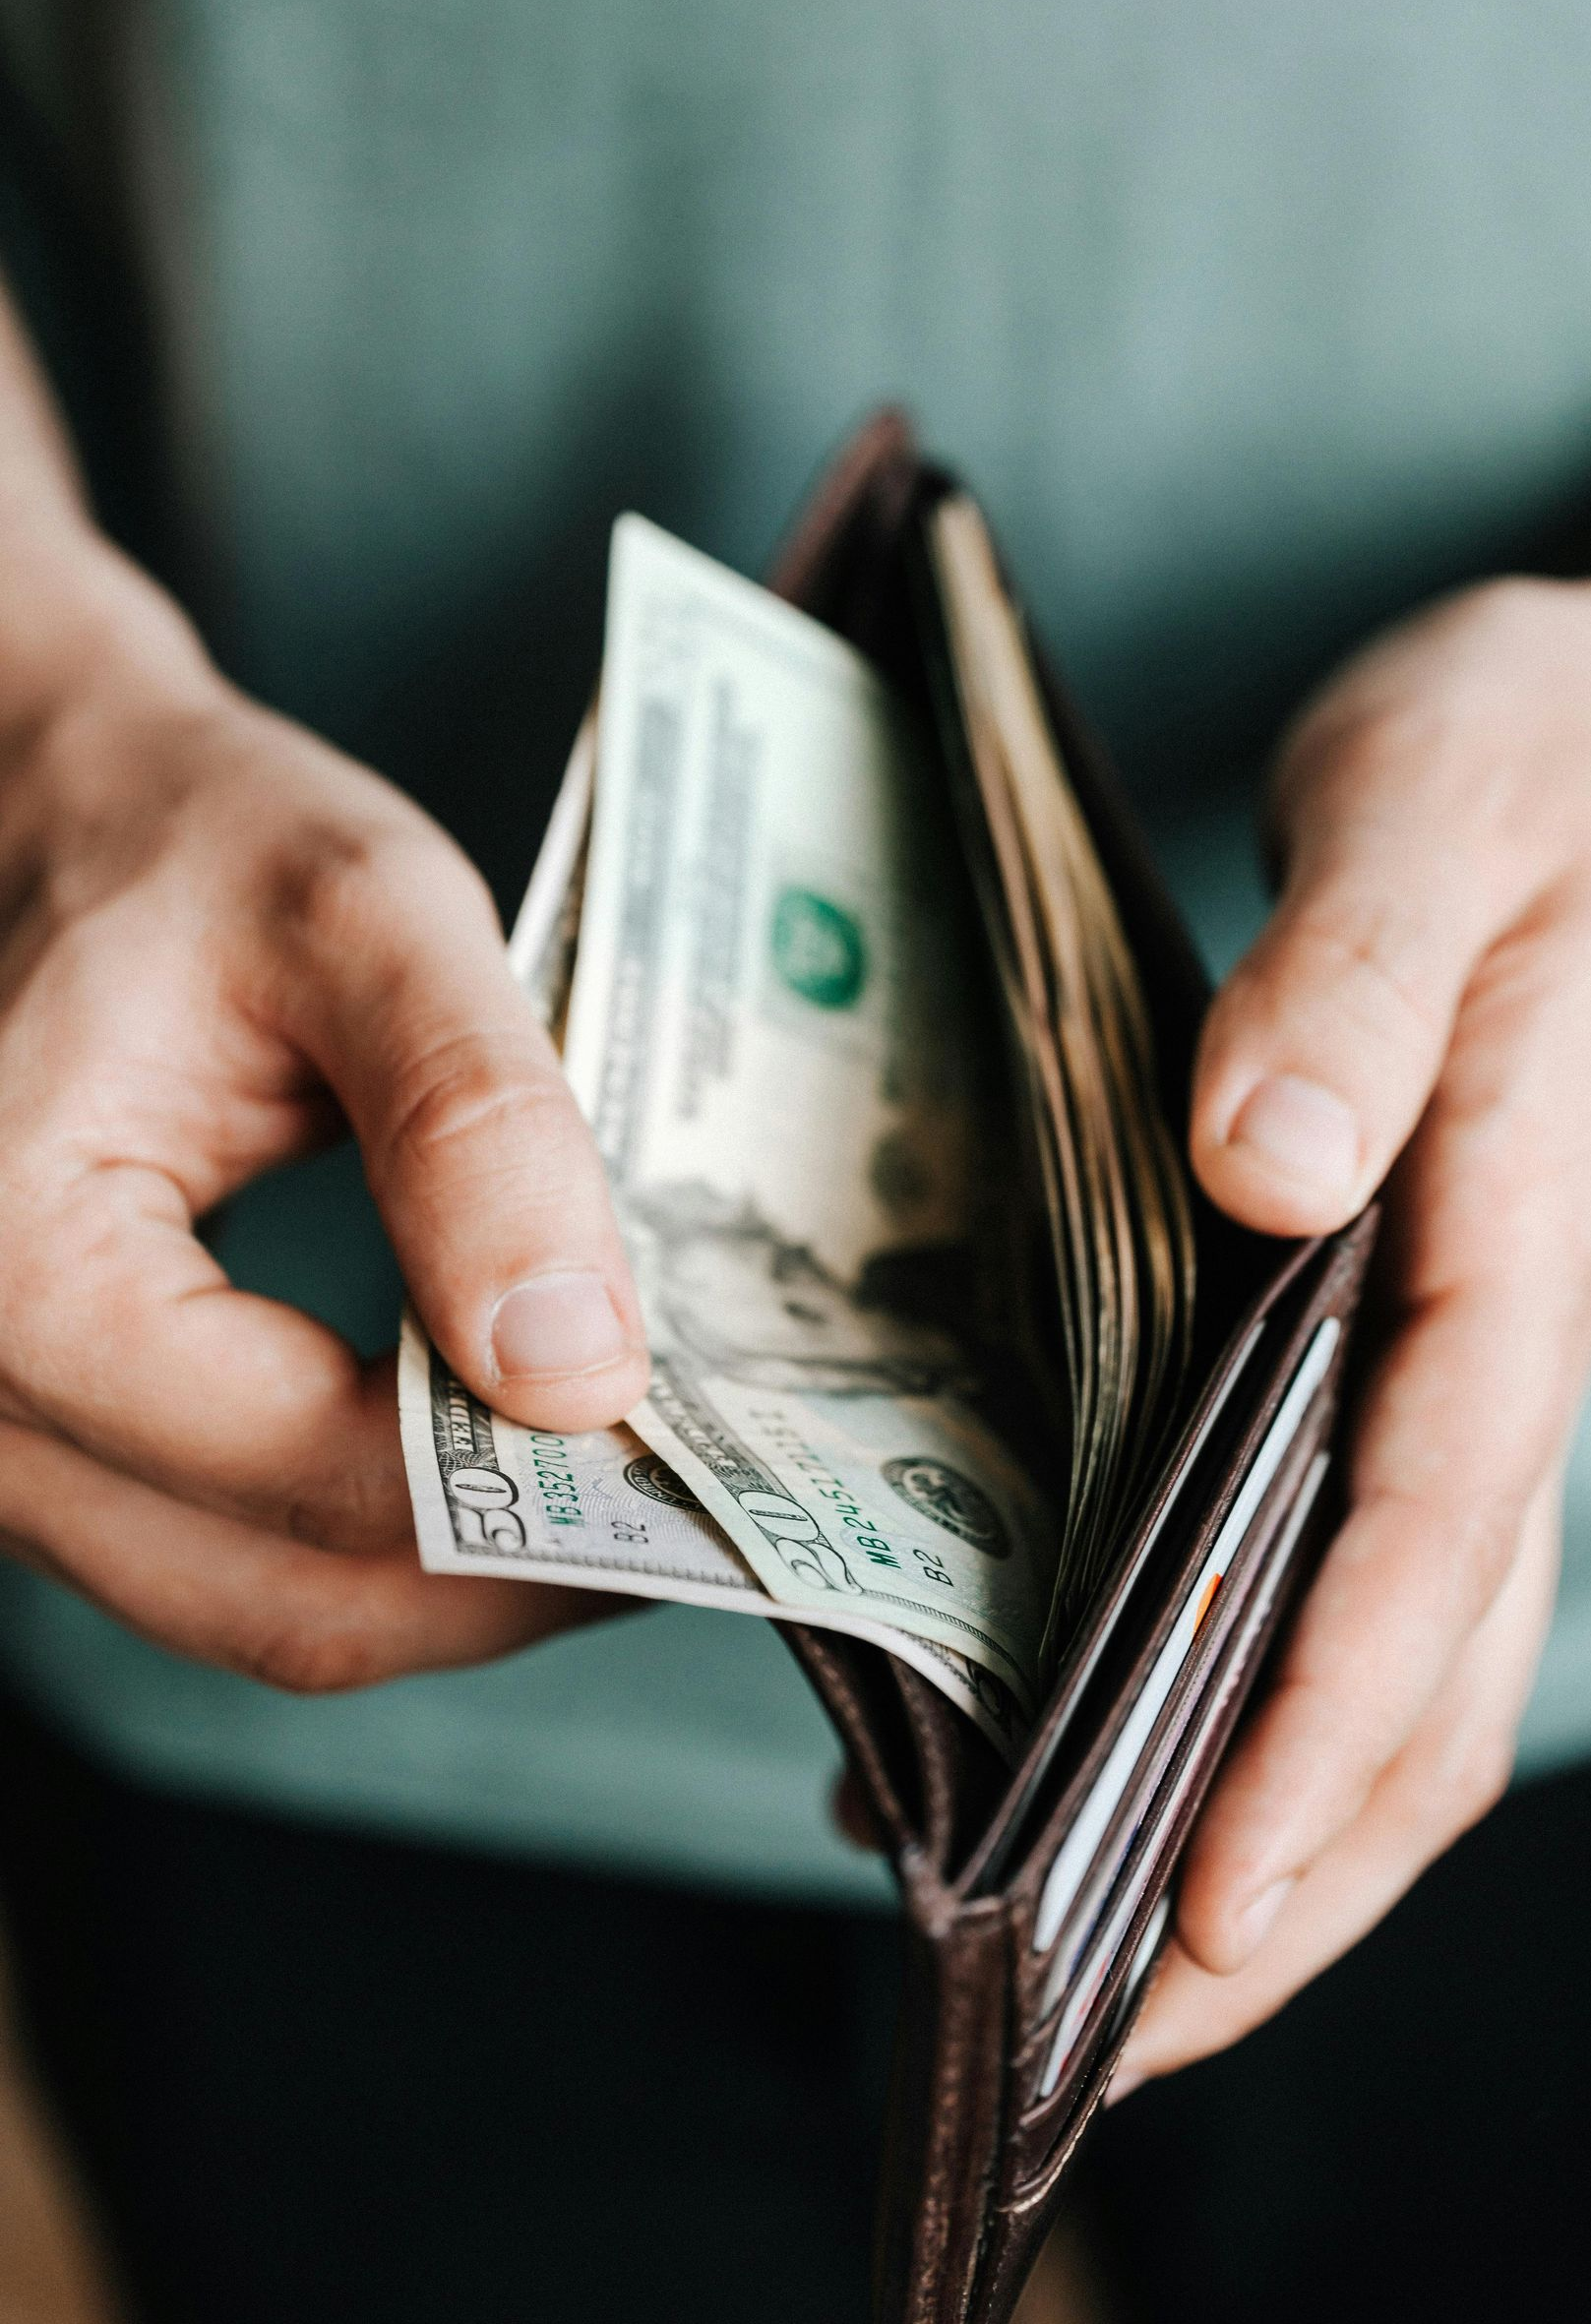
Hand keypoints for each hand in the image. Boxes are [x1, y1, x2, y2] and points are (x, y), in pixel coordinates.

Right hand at [0, 542, 647, 1691]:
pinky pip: (216, 1552)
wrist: (48, 810)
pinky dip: (369, 1533)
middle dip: (509, 1576)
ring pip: (250, 1604)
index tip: (697, 1458)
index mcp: (11, 1265)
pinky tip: (493, 1457)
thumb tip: (581, 1373)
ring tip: (618, 1486)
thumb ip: (476, 1128)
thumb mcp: (363, 915)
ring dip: (451, 1575)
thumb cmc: (190, 836)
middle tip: (697, 1507)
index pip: (312, 1471)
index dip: (526, 1497)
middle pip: (281, 1598)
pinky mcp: (41, 1440)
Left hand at [1115, 494, 1590, 2088]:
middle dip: (1298, 1867)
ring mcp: (1495, 1338)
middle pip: (1440, 1665)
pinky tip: (1158, 1702)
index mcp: (1518, 1230)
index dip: (1320, 1730)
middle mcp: (1516, 1327)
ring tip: (1116, 1952)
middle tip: (1114, 2036)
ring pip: (1428, 1641)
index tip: (1198, 1904)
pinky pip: (1390, 1548)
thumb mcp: (1430, 809)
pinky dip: (1290, 1673)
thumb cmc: (1549, 756)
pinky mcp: (1448, 1312)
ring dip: (1299, 1815)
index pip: (1431, 1531)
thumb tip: (1270, 1164)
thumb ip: (1345, 977)